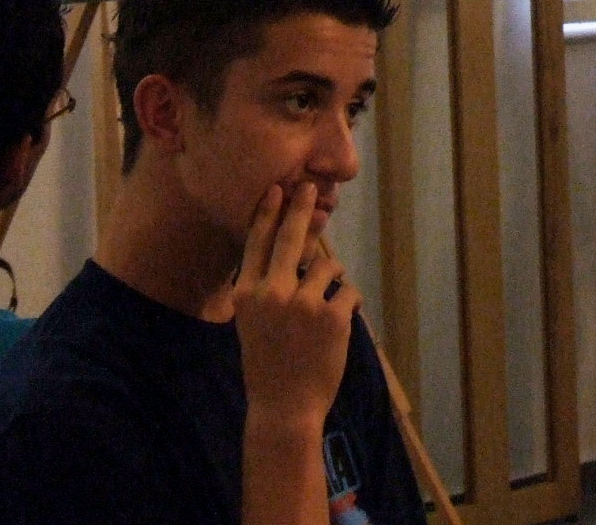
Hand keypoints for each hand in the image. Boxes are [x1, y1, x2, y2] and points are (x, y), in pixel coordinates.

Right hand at [233, 183, 360, 435]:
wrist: (283, 408)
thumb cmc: (268, 363)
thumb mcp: (253, 321)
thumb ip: (266, 287)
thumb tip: (300, 248)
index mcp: (246, 294)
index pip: (257, 243)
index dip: (268, 214)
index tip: (277, 189)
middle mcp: (272, 293)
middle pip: (291, 237)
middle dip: (301, 208)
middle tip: (310, 186)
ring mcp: (304, 303)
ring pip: (329, 267)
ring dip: (333, 280)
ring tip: (323, 311)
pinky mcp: (333, 316)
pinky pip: (349, 292)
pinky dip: (349, 304)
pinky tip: (338, 326)